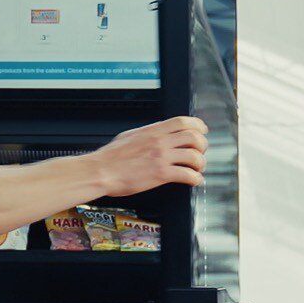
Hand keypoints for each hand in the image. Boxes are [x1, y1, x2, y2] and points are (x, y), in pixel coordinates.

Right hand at [88, 116, 207, 195]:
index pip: (184, 121)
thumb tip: (156, 133)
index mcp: (153, 130)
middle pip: (194, 137)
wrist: (101, 171)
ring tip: (197, 169)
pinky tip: (193, 181)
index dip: (198, 126)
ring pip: (194, 156)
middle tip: (200, 154)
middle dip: (202, 146)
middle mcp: (160, 142)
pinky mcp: (161, 174)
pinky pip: (187, 175)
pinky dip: (195, 179)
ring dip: (200, 164)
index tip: (201, 133)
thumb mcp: (130, 136)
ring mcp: (161, 157)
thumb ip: (147, 134)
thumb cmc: (111, 157)